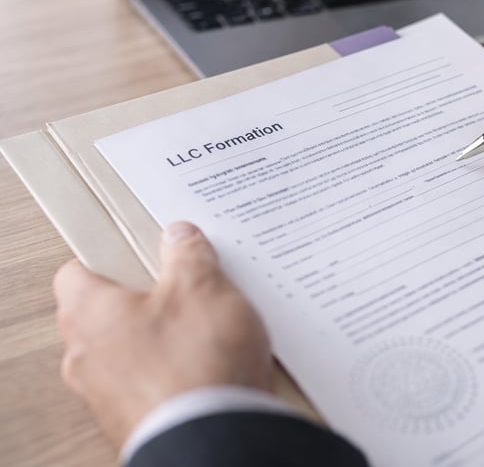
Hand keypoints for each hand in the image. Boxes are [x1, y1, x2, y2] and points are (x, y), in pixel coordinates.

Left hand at [53, 222, 272, 447]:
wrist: (215, 438)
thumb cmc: (196, 361)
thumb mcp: (202, 286)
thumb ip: (187, 254)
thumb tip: (180, 236)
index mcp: (88, 312)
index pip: (76, 272)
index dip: (110, 257)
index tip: (141, 250)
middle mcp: (86, 356)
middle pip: (107, 312)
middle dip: (146, 297)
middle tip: (185, 286)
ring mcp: (108, 394)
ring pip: (131, 349)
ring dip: (162, 337)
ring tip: (207, 328)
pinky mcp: (136, 419)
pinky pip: (151, 381)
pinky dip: (174, 370)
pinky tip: (210, 364)